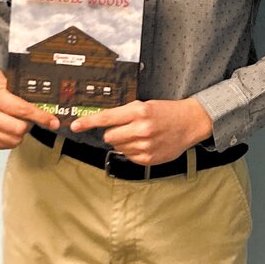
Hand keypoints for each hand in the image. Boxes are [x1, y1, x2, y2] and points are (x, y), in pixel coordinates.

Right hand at [0, 67, 59, 149]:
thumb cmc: (0, 88)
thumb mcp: (13, 84)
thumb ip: (29, 97)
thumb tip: (51, 112)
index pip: (22, 110)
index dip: (41, 116)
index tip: (53, 122)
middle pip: (19, 129)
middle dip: (30, 124)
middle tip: (31, 118)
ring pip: (14, 140)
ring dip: (21, 132)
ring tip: (18, 121)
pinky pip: (7, 145)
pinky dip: (13, 138)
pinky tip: (10, 128)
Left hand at [70, 98, 212, 165]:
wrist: (189, 123)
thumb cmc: (166, 112)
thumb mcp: (146, 105)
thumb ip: (125, 113)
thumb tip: (104, 122)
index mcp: (139, 111)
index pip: (107, 118)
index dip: (89, 122)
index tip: (76, 125)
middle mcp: (141, 129)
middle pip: (109, 136)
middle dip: (114, 132)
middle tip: (127, 127)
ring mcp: (144, 145)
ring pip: (118, 147)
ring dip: (124, 142)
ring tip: (140, 135)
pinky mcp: (148, 158)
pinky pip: (128, 156)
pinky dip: (133, 150)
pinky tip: (145, 143)